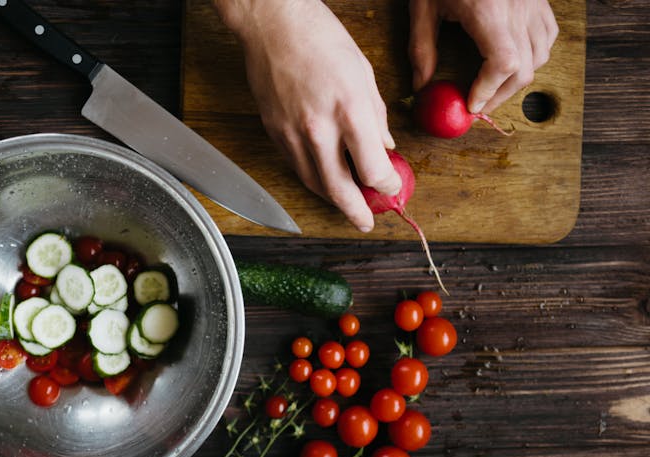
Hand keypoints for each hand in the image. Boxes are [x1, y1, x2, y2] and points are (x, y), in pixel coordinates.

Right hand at [214, 0, 400, 232]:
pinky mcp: (275, 133)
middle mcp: (320, 130)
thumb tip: (385, 145)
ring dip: (334, 200)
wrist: (274, 25)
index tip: (392, 186)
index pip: (374, 170)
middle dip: (357, 212)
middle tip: (366, 222)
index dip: (387, 185)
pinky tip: (324, 179)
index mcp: (350, 111)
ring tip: (347, 205)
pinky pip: (297, 167)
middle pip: (341, 190)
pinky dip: (313, 179)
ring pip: (315, 184)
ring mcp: (293, 134)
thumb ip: (376, 116)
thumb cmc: (321, 39)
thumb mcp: (364, 74)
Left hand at [408, 0, 558, 113]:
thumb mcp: (423, 7)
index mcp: (488, 11)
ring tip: (492, 87)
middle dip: (500, 94)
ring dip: (517, 79)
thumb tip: (422, 86)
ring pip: (540, 55)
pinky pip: (547, 35)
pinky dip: (534, 55)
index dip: (488, 90)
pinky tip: (513, 60)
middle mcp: (517, 8)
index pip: (503, 63)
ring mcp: (532, 3)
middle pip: (524, 68)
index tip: (471, 104)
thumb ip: (422, 49)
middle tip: (477, 105)